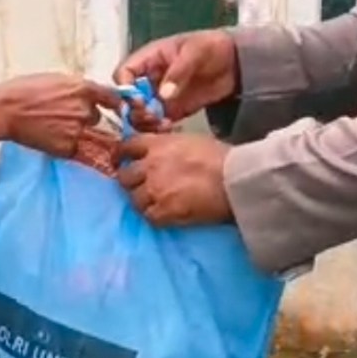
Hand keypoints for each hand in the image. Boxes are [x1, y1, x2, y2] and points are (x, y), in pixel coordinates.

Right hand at [1, 75, 118, 158]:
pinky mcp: (68, 148)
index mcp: (84, 89)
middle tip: (64, 117)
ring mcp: (78, 131)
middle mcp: (85, 110)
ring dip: (79, 133)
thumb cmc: (25, 90)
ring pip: (88, 135)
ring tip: (55, 127)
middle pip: (97, 118)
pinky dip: (68, 146)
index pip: (113, 98)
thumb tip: (90, 94)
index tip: (112, 108)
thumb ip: (77, 88)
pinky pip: (78, 149)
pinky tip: (51, 137)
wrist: (5, 110)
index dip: (113, 104)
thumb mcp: (56, 79)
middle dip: (86, 118)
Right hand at [114, 30, 238, 122]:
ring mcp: (160, 96)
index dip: (124, 88)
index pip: (124, 73)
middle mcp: (150, 79)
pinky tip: (170, 127)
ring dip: (145, 122)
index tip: (137, 100)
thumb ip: (178, 73)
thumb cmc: (211, 47)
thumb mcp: (194, 53)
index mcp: (149, 59)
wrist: (235, 62)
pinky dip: (159, 128)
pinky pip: (157, 122)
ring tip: (161, 123)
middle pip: (127, 98)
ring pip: (139, 113)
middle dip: (133, 109)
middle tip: (149, 115)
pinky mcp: (173, 110)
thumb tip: (162, 95)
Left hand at [114, 132, 232, 226]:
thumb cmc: (221, 157)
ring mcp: (155, 189)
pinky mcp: (164, 211)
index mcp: (158, 144)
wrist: (234, 179)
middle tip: (141, 187)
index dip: (121, 155)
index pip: (127, 147)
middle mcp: (151, 165)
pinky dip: (155, 217)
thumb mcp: (191, 140)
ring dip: (143, 202)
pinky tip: (166, 216)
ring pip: (134, 199)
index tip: (122, 161)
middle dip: (130, 182)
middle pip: (125, 177)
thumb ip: (170, 145)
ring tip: (155, 204)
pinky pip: (149, 217)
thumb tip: (164, 150)